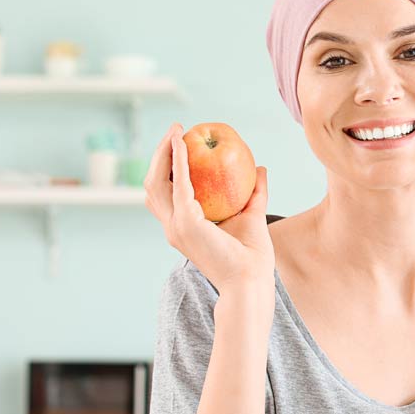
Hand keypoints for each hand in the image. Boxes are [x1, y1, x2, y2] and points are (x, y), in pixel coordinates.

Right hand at [143, 123, 273, 296]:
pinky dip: (179, 161)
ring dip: (164, 154)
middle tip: (175, 132)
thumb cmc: (252, 257)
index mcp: (183, 228)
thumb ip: (256, 192)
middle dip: (159, 156)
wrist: (251, 281)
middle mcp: (173, 228)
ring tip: (176, 132)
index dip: (167, 168)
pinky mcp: (186, 224)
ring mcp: (176, 227)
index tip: (179, 144)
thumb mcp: (253, 215)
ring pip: (156, 182)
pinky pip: (179, 184)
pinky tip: (184, 143)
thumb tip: (260, 168)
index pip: (165, 194)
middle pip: (153, 185)